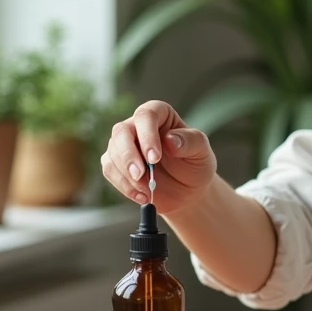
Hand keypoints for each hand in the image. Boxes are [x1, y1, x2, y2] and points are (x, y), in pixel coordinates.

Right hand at [100, 100, 216, 214]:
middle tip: (141, 175)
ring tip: (149, 190)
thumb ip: (190, 142)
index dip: (147, 135)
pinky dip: (124, 186)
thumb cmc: (195, 164)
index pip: (146, 115)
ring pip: (113, 153)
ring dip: (127, 175)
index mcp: (160, 115)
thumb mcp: (201, 152)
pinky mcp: (116, 163)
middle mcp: (138, 125)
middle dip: (129, 156)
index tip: (154, 157)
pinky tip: (142, 195)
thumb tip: (169, 140)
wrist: (187, 189)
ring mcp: (124, 144)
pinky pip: (110, 170)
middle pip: (121, 132)